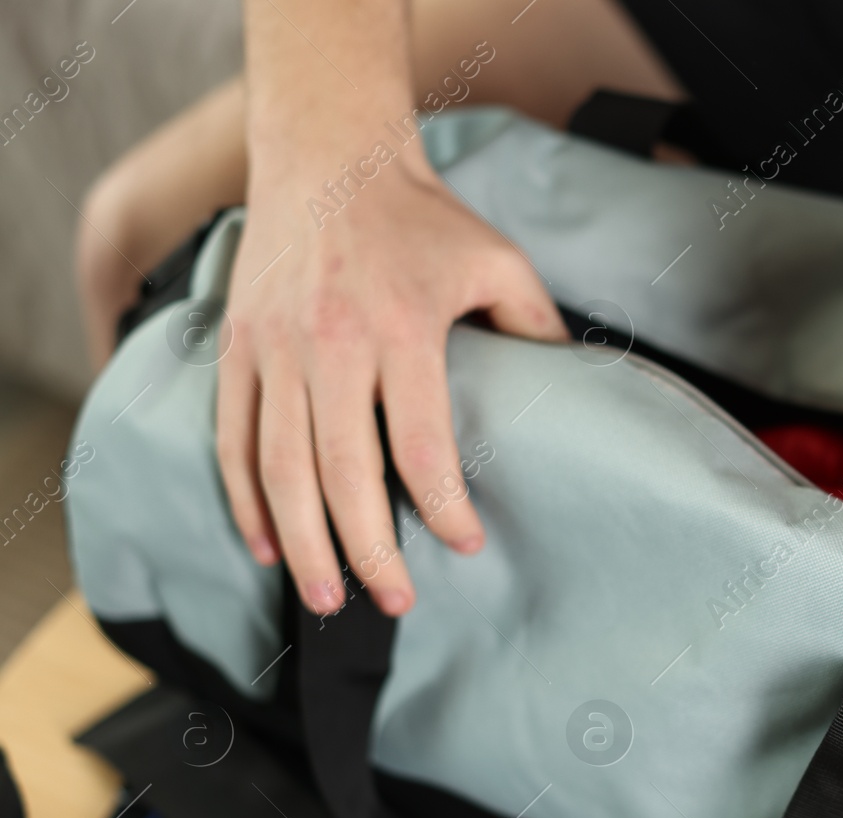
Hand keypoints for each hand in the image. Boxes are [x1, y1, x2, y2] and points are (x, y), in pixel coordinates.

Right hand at [219, 140, 567, 617]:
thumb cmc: (421, 216)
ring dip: (302, 544)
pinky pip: (233, 439)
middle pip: (342, 474)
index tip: (466, 545)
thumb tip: (573, 387)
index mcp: (400, 329)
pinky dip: (245, 500)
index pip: (419, 443)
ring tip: (327, 600)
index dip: (442, 507)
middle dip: (368, 551)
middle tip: (394, 603)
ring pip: (279, 469)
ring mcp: (273, 349)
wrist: (327, 153)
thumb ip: (535, 327)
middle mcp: (329, 344)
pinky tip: (266, 546)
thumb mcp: (498, 260)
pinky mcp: (237, 349)